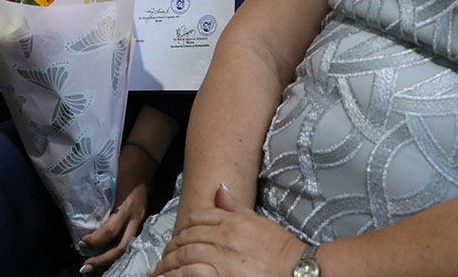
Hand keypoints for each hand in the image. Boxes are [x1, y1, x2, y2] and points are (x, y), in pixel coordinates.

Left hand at [79, 149, 152, 271]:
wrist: (143, 160)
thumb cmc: (123, 167)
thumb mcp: (110, 181)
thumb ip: (100, 200)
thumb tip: (82, 219)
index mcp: (127, 207)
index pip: (110, 230)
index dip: (95, 240)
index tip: (81, 242)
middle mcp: (136, 217)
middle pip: (121, 247)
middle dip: (102, 260)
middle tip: (84, 267)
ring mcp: (140, 221)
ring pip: (126, 248)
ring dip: (109, 260)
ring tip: (92, 267)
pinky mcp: (139, 222)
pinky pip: (128, 241)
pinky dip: (115, 251)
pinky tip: (104, 257)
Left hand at [155, 184, 304, 276]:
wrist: (297, 270)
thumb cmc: (281, 249)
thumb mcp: (258, 222)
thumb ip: (235, 207)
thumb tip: (219, 189)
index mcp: (233, 222)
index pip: (198, 217)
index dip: (184, 226)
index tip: (177, 236)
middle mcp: (225, 237)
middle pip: (188, 236)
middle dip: (172, 246)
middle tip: (163, 256)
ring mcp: (222, 259)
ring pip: (185, 255)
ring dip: (169, 262)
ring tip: (159, 270)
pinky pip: (191, 273)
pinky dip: (178, 274)